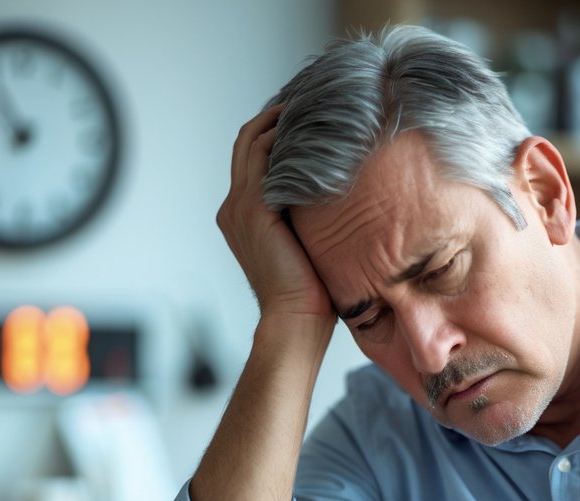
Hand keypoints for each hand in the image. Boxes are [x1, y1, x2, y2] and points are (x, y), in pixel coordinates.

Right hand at [216, 105, 333, 320]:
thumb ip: (310, 218)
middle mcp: (235, 207)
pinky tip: (310, 125)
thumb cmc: (312, 294)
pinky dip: (281, 134)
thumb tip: (344, 199)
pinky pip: (261, 155)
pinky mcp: (252, 209)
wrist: (296, 321)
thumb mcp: (310, 246)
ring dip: (278, 117)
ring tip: (310, 102)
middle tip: (309, 99)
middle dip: (275, 116)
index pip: (253, 158)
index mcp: (244, 216)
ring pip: (252, 141)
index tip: (307, 118)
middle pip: (247, 141)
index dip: (275, 132)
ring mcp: (240, 206)